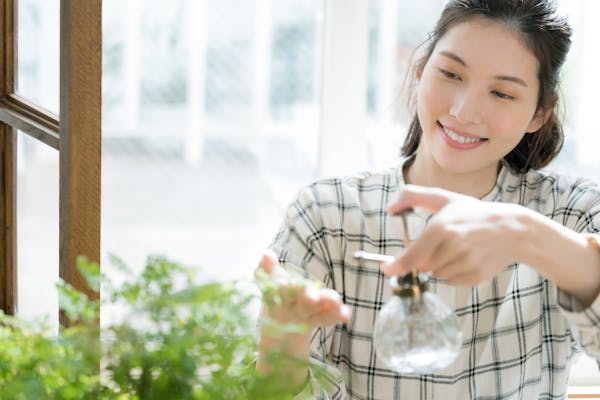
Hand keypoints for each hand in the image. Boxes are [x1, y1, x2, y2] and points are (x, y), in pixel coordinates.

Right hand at [256, 251, 350, 327]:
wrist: (280, 327)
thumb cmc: (277, 296)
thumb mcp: (270, 283)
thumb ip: (269, 268)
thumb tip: (266, 253)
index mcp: (280, 299)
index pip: (283, 292)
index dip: (284, 288)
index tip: (285, 283)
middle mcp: (294, 310)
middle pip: (302, 305)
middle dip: (308, 300)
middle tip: (314, 296)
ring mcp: (307, 318)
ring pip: (318, 313)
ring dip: (328, 306)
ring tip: (336, 299)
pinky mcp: (320, 320)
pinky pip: (328, 319)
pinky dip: (337, 315)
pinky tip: (345, 313)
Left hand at [381, 185, 529, 284]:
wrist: (512, 229)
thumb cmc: (472, 213)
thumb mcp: (443, 198)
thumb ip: (413, 196)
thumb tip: (389, 208)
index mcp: (441, 228)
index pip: (412, 257)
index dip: (396, 266)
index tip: (387, 269)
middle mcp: (453, 246)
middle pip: (422, 267)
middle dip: (424, 259)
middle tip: (438, 246)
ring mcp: (466, 262)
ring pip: (436, 275)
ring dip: (439, 266)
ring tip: (456, 249)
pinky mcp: (476, 275)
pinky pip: (451, 281)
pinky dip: (452, 273)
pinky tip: (465, 258)